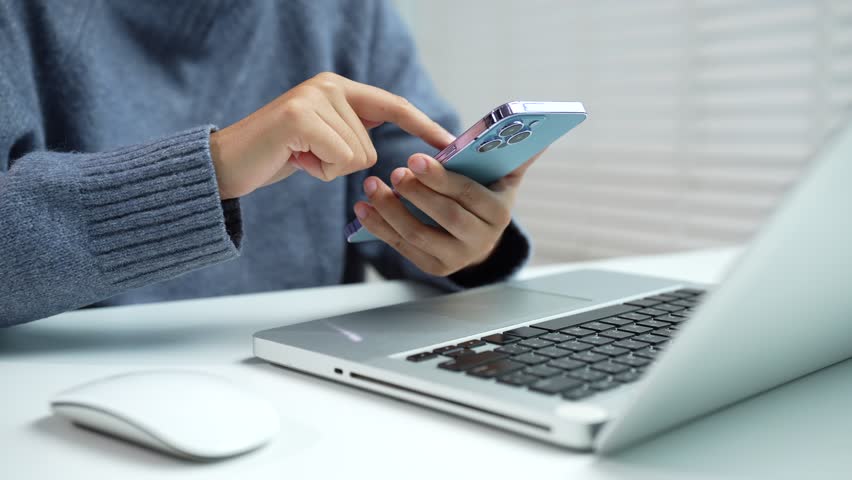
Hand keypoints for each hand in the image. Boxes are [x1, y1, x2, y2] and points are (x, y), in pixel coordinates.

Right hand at [209, 72, 453, 198]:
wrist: (228, 163)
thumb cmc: (278, 154)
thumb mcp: (322, 138)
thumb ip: (352, 130)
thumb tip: (386, 144)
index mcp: (338, 88)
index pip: (392, 105)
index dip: (422, 124)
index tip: (449, 142)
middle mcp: (329, 86)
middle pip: (371, 145)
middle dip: (342, 164)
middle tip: (307, 155)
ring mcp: (314, 98)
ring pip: (357, 155)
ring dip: (328, 168)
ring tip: (299, 155)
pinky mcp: (301, 116)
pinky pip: (340, 159)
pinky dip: (319, 171)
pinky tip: (294, 158)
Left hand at [353, 152, 541, 276]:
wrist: (479, 236)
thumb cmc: (487, 194)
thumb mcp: (504, 176)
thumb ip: (515, 153)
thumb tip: (537, 128)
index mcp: (499, 213)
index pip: (469, 195)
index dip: (441, 177)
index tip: (415, 158)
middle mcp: (481, 240)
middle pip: (445, 216)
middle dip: (417, 193)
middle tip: (394, 171)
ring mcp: (456, 258)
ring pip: (419, 235)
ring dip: (391, 210)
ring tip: (372, 185)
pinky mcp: (434, 267)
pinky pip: (403, 247)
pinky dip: (380, 228)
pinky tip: (363, 208)